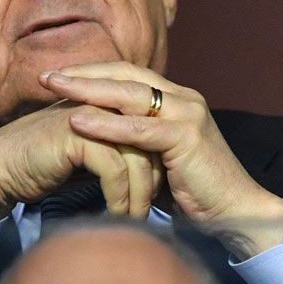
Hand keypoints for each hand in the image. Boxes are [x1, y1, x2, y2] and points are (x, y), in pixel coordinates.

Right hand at [0, 102, 161, 220]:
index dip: (165, 163)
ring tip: (139, 219)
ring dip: (141, 195)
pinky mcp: (78, 134)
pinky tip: (118, 215)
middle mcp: (108, 104)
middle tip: (163, 208)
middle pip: (154, 143)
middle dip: (159, 180)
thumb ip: (123, 154)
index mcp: (116, 104)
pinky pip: (114, 169)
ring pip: (138, 159)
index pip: (157, 131)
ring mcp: (94, 116)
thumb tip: (158, 174)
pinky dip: (120, 196)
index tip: (170, 194)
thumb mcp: (95, 157)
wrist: (2, 167)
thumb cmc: (49, 165)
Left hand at [41, 63, 282, 258]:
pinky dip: (107, 125)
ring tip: (55, 89)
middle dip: (84, 74)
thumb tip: (102, 134)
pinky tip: (78, 122)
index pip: (130, 75)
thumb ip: (139, 140)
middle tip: (47, 76)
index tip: (58, 77)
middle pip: (127, 76)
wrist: (235, 210)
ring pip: (131, 96)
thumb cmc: (196, 191)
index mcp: (179, 100)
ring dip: (89, 90)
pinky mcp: (187, 137)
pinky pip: (139, 129)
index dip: (93, 73)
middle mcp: (186, 99)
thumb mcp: (161, 157)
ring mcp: (189, 115)